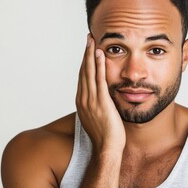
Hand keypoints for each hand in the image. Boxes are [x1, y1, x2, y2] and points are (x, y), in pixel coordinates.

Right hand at [76, 34, 125, 152]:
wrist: (106, 148)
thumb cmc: (104, 136)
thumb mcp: (96, 118)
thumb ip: (96, 105)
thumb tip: (101, 98)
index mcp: (82, 101)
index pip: (82, 77)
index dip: (84, 62)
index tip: (87, 50)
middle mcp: (83, 98)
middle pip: (83, 71)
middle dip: (85, 54)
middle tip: (87, 38)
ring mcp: (90, 100)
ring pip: (89, 72)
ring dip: (90, 55)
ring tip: (91, 40)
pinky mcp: (100, 101)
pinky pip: (99, 79)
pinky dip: (99, 65)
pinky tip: (99, 54)